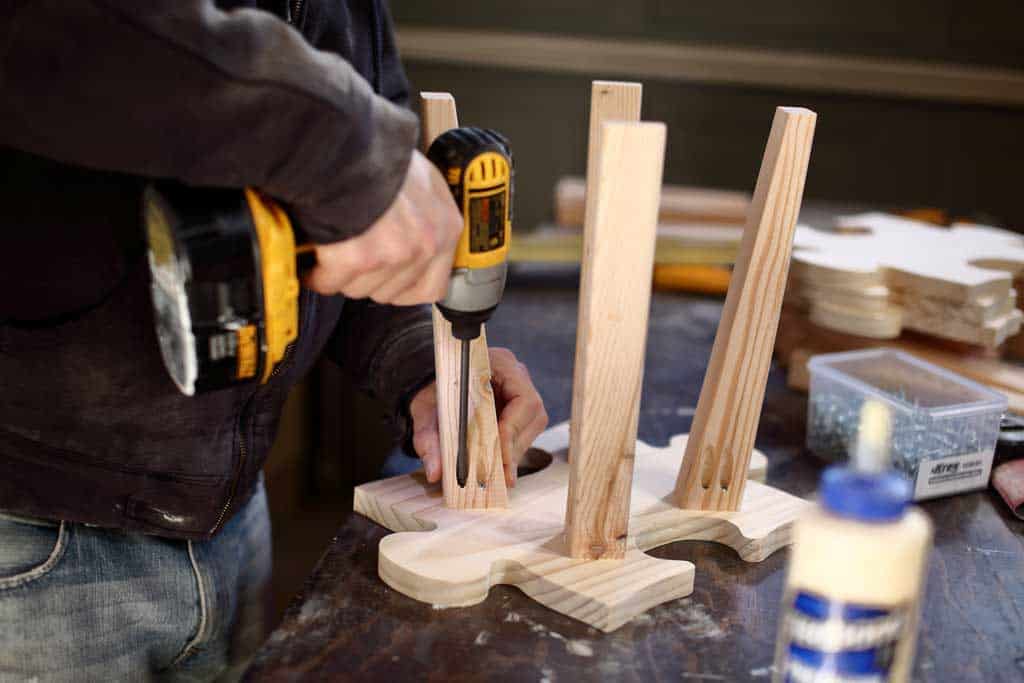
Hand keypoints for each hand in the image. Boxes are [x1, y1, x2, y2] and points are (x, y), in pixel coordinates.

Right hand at [303, 150, 461, 304]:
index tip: (388, 279)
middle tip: (353, 254)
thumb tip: (413, 238)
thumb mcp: (421, 178)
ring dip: (342, 275)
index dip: (403, 287)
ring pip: (360, 289)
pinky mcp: (359, 258)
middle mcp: (424, 245)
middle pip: (391, 291)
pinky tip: (315, 257)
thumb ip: (424, 215)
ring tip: (334, 249)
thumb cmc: (378, 152)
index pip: (432, 288)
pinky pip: (331, 282)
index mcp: (445, 228)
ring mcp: (393, 254)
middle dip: (368, 278)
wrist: (345, 141)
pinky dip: (317, 273)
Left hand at [408, 347, 548, 486]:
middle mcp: (516, 375)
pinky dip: (512, 451)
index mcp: (499, 364)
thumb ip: (428, 439)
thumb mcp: (425, 413)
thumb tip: (436, 472)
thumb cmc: (433, 393)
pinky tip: (499, 467)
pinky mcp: (520, 408)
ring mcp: (521, 391)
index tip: (499, 457)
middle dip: (515, 448)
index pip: (522, 399)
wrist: (434, 388)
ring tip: (499, 475)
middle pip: (532, 415)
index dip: (513, 430)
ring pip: (532, 426)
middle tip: (500, 476)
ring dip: (516, 452)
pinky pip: (525, 431)